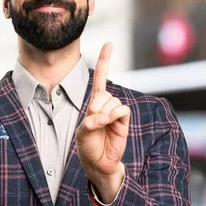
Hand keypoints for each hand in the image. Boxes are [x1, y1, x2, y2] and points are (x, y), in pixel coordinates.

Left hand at [75, 43, 129, 202]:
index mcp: (93, 103)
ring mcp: (115, 112)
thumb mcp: (82, 134)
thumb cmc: (87, 146)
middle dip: (95, 108)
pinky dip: (114, 116)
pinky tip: (111, 124)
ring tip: (102, 127)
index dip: (104, 61)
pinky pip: (122, 110)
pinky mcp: (124, 121)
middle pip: (102, 93)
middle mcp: (105, 104)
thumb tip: (105, 117)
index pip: (99, 78)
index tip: (109, 43)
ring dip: (105, 114)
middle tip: (93, 123)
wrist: (99, 163)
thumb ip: (90, 122)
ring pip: (112, 101)